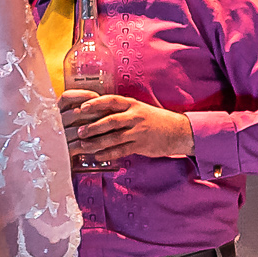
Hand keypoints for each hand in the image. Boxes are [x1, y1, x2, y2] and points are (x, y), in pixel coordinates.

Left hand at [58, 90, 193, 164]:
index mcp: (132, 105)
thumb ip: (120, 110)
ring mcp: (139, 131)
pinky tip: (98, 156)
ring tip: (84, 145)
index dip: (96, 103)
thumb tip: (95, 112)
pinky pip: (121, 150)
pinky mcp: (142, 145)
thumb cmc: (153, 120)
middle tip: (78, 131)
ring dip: (97, 142)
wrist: (179, 131)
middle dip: (93, 127)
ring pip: (114, 137)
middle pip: (110, 121)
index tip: (82, 107)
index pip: (111, 100)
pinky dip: (108, 154)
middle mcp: (135, 116)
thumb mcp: (138, 109)